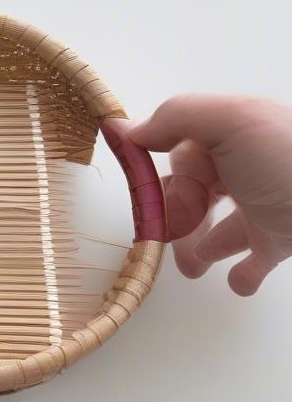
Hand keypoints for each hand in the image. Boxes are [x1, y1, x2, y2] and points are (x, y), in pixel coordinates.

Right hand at [124, 95, 291, 294]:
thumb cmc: (287, 161)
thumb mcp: (230, 121)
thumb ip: (175, 118)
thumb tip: (126, 129)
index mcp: (231, 132)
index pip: (179, 151)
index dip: (156, 173)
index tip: (139, 194)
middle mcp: (245, 167)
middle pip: (193, 191)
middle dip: (173, 213)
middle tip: (162, 236)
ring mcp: (265, 205)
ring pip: (218, 226)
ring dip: (198, 246)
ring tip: (191, 267)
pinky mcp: (283, 240)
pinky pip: (256, 258)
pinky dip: (241, 272)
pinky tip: (234, 283)